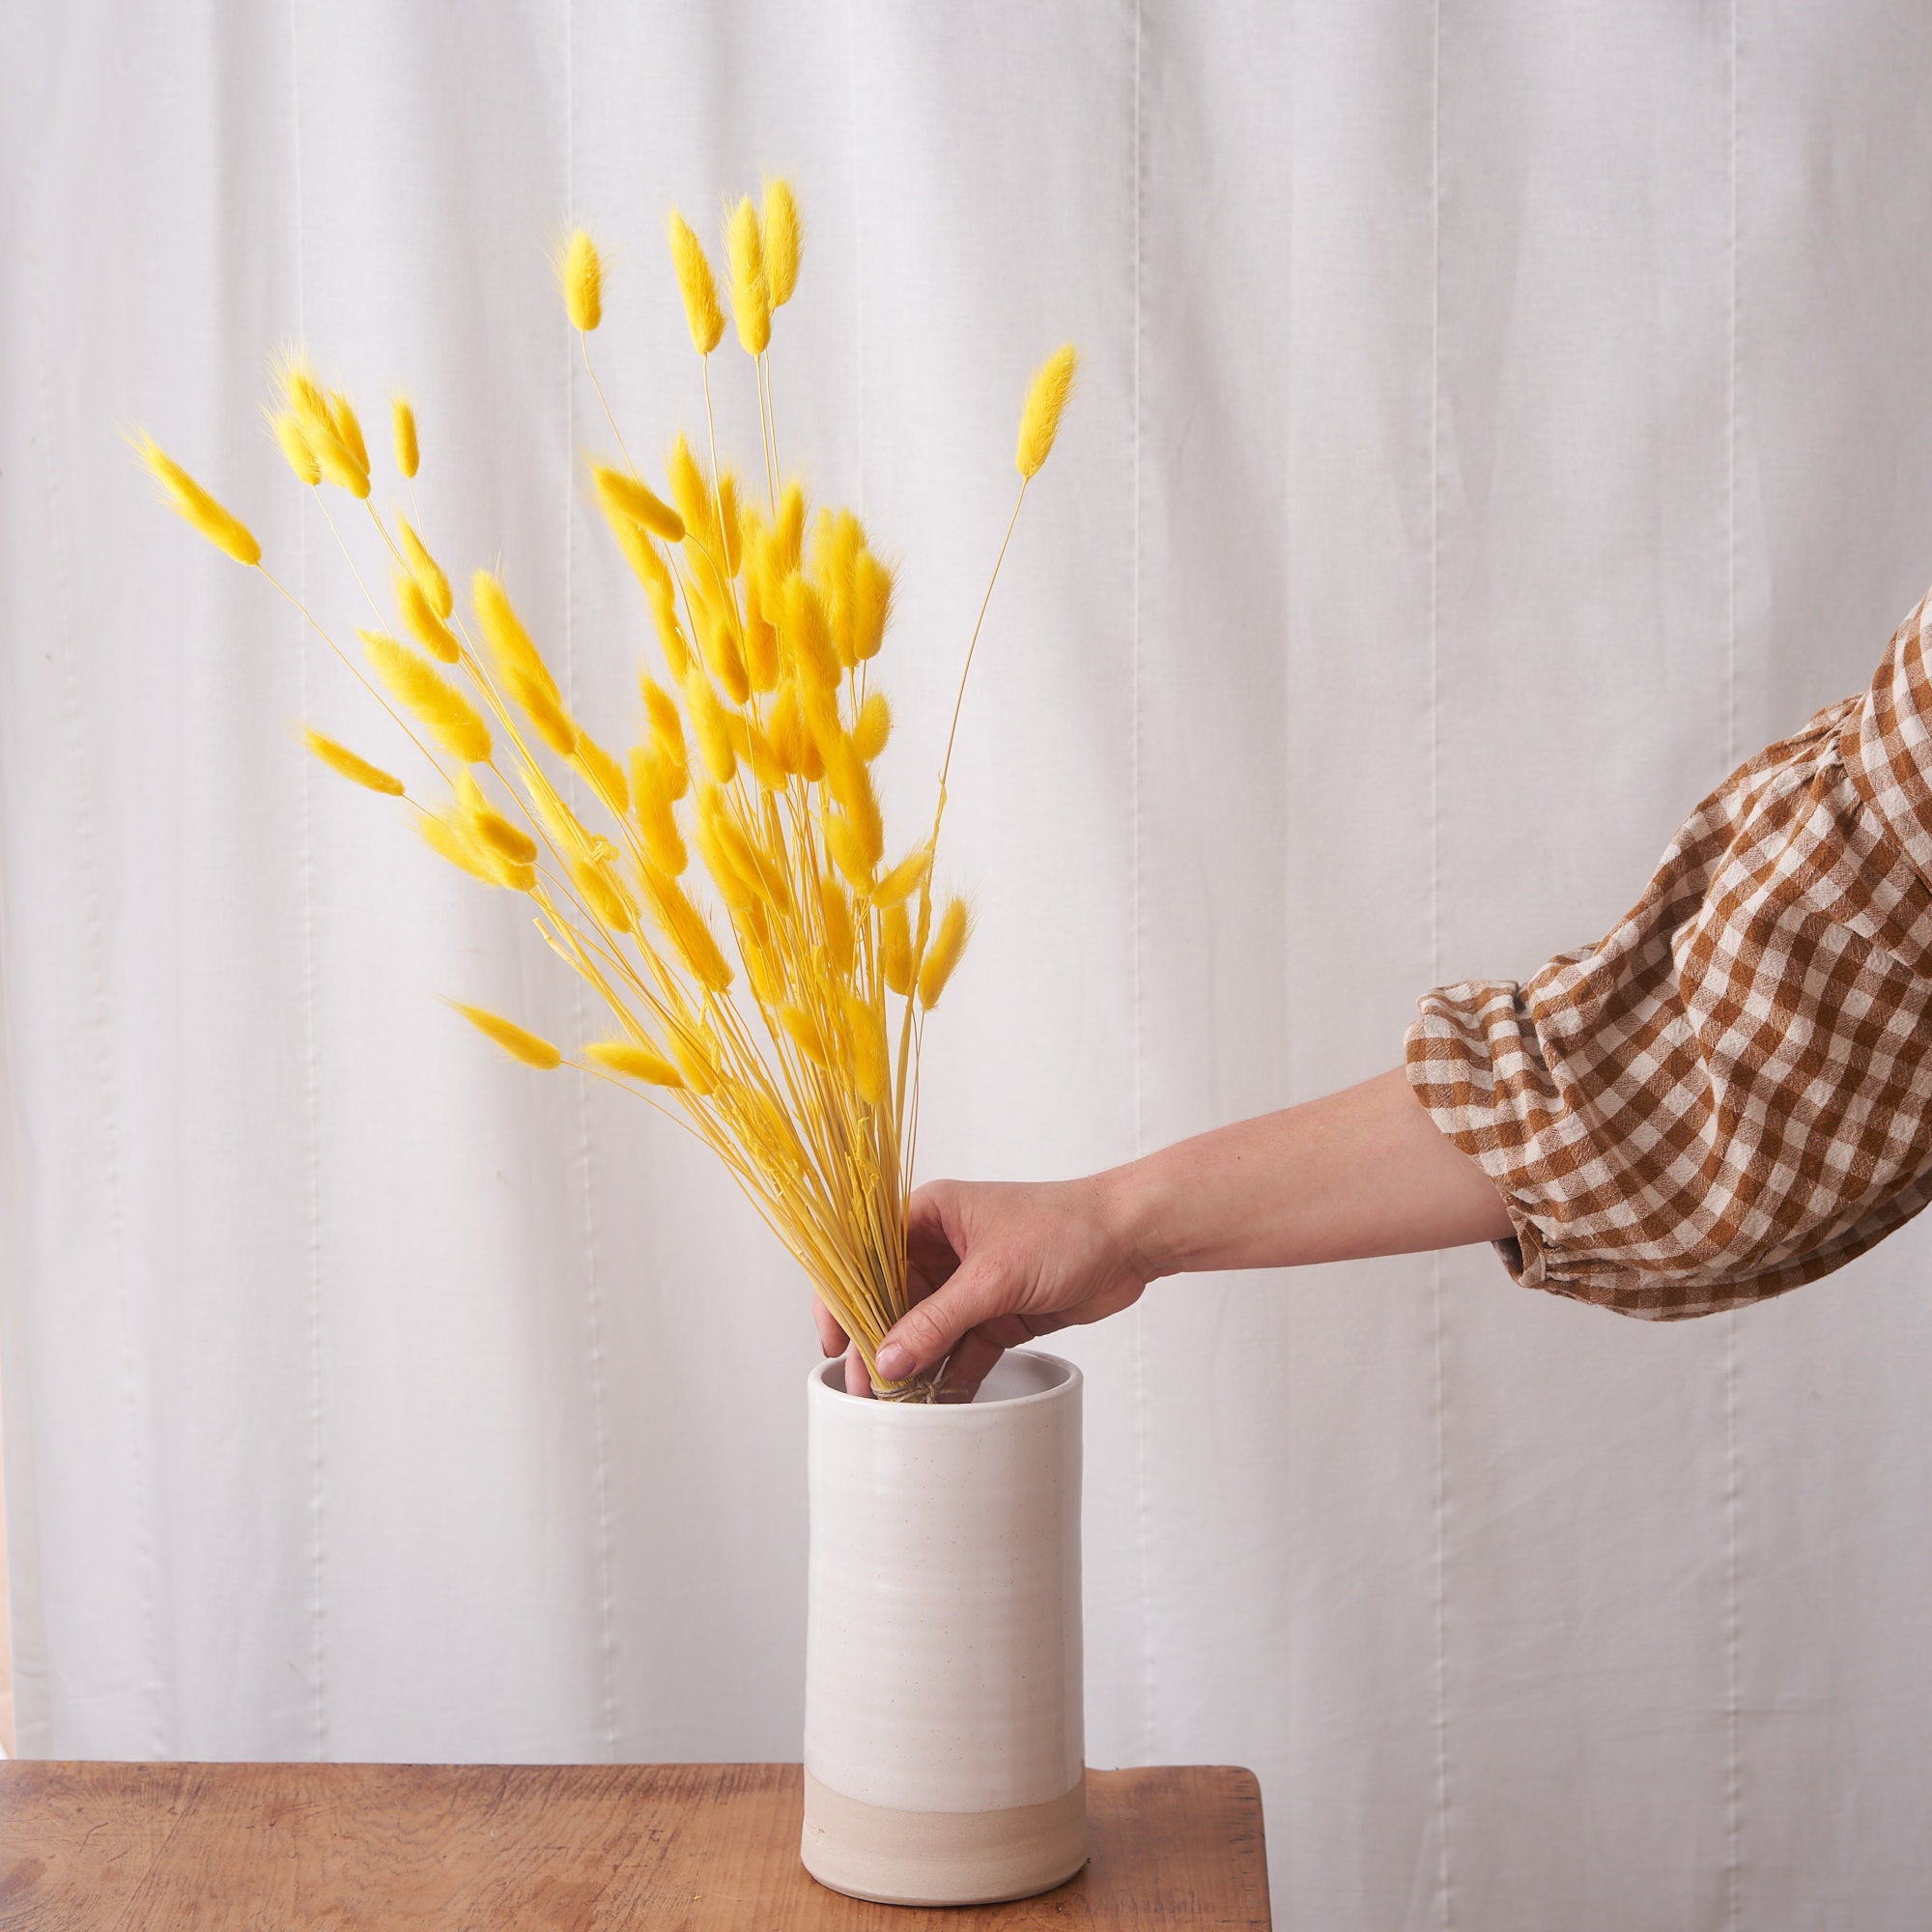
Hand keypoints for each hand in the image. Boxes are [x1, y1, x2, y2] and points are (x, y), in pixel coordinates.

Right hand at [814, 1171, 1152, 1400]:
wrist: (1132, 1239)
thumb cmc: (1066, 1228)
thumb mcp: (993, 1276)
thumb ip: (938, 1321)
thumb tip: (888, 1358)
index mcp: (929, 1216)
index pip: (865, 1257)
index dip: (842, 1299)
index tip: (834, 1345)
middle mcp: (942, 1248)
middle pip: (891, 1301)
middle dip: (877, 1346)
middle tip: (868, 1391)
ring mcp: (969, 1283)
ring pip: (925, 1331)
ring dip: (913, 1367)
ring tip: (896, 1407)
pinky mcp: (997, 1313)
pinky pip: (961, 1350)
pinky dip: (950, 1376)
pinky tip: (938, 1406)